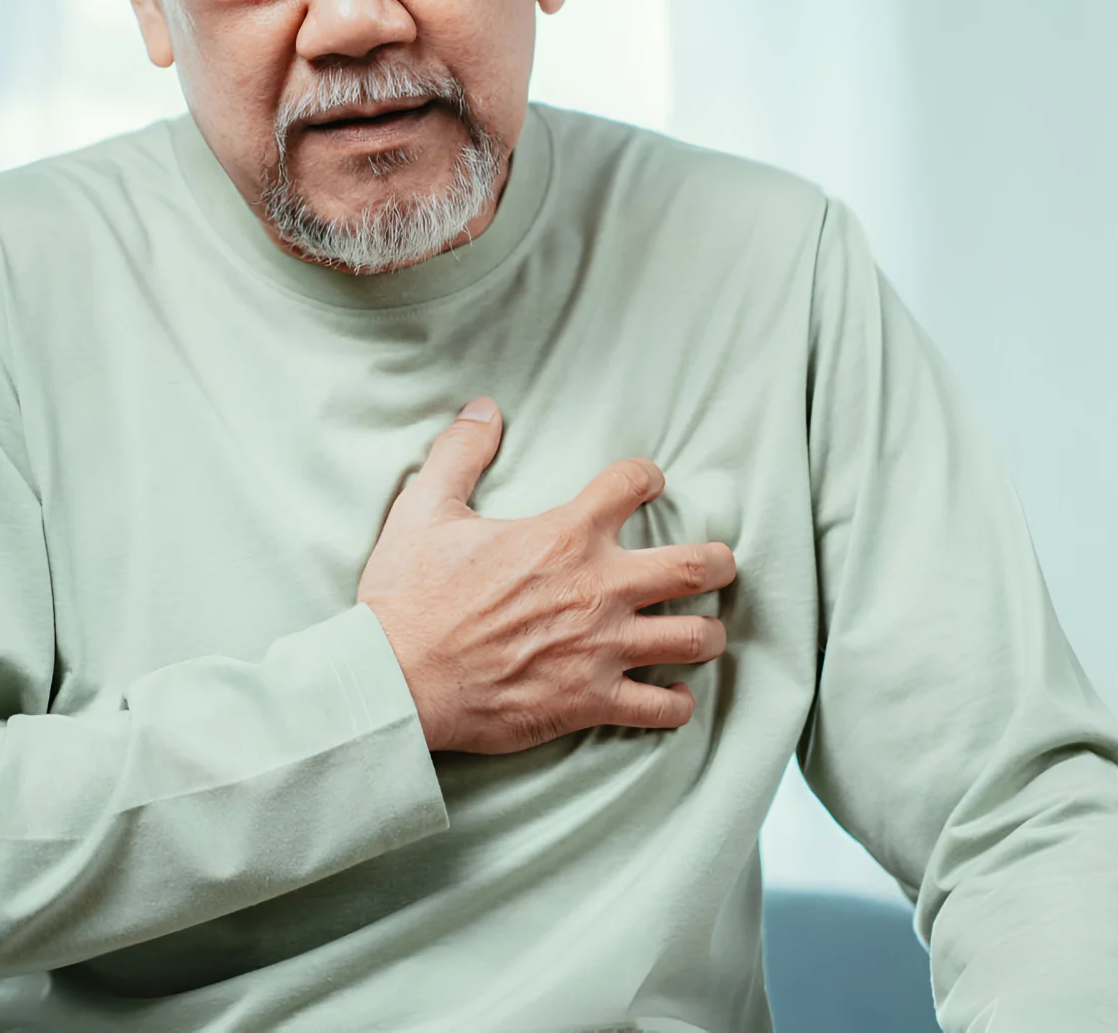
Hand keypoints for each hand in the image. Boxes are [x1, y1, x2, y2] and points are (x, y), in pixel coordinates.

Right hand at [358, 397, 736, 754]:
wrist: (397, 681)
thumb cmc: (410, 596)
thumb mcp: (424, 508)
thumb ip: (460, 453)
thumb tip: (484, 409)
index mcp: (565, 535)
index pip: (631, 484)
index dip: (646, 477)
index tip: (649, 483)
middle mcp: (599, 588)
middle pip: (695, 566)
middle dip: (719, 562)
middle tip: (721, 563)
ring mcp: (602, 648)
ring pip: (695, 638)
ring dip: (710, 632)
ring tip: (708, 630)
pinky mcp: (592, 701)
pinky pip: (661, 708)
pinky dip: (676, 704)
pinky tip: (674, 696)